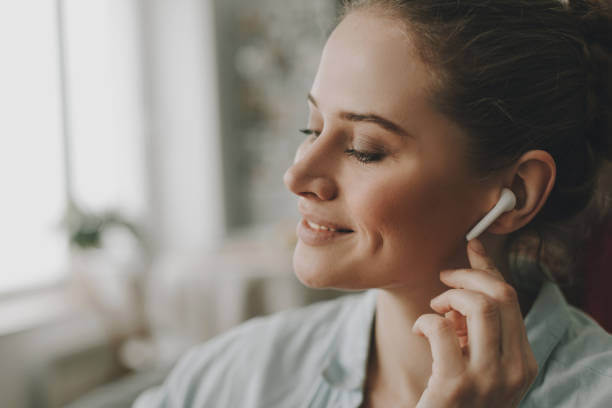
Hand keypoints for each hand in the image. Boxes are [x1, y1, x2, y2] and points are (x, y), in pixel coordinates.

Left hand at [412, 238, 537, 407]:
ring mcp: (489, 380)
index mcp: (523, 362)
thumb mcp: (479, 364)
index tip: (471, 246)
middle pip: (501, 295)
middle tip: (444, 279)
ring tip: (434, 309)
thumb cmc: (455, 399)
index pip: (513, 299)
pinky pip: (441, 328)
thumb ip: (478, 332)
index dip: (489, 268)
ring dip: (448, 296)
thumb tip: (462, 287)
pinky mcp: (456, 386)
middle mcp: (515, 370)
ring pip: (478, 306)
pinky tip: (420, 331)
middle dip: (468, 275)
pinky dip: (426, 320)